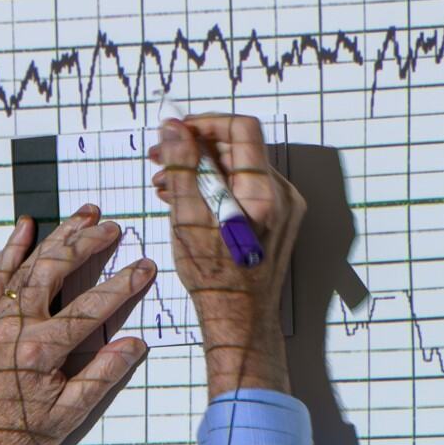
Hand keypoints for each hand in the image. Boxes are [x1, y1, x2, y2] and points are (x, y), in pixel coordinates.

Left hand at [0, 206, 154, 444]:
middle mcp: (15, 325)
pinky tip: (26, 226)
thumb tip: (135, 345)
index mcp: (41, 350)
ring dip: (58, 237)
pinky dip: (11, 249)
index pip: (92, 308)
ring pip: (29, 265)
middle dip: (89, 244)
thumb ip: (101, 376)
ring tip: (84, 215)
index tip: (145, 266)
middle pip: (57, 270)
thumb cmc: (14, 435)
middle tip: (114, 227)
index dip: (122, 285)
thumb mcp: (66, 416)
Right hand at [150, 112, 304, 396]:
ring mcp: (283, 208)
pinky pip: (245, 189)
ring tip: (166, 183)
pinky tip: (187, 198)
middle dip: (196, 147)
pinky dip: (216, 187)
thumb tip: (174, 129)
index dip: (205, 123)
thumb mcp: (188, 218)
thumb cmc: (215, 280)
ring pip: (239, 169)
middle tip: (160, 156)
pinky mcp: (276, 221)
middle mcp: (282, 195)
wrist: (239, 320)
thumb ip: (182, 168)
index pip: (241, 129)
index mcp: (265, 193)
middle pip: (239, 148)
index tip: (175, 131)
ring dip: (202, 168)